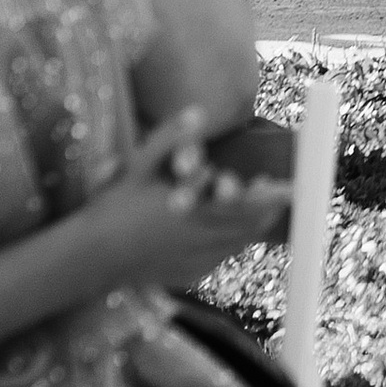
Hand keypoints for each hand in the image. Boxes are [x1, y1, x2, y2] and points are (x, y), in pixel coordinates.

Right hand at [82, 110, 292, 287]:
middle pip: (253, 225)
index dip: (273, 196)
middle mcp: (201, 240)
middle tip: (280, 188)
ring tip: (257, 200)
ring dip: (253, 221)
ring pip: (241, 241)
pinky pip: (223, 254)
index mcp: (192, 212)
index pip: (246, 205)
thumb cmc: (115, 207)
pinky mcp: (193, 274)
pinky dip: (231, 238)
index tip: (293, 184)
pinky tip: (226, 223)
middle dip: (271, 206)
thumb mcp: (137, 167)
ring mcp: (198, 261)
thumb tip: (197, 112)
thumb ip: (169, 138)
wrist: (92, 258)